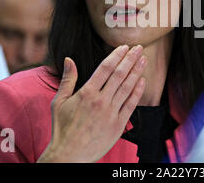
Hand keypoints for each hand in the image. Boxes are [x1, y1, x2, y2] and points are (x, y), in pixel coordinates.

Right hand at [37, 45, 146, 162]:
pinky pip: (130, 105)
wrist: (69, 156)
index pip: (105, 68)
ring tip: (143, 60)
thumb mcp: (59, 102)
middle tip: (139, 48)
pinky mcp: (118, 125)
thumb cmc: (62, 128)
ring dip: (137, 72)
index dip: (116, 55)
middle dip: (130, 59)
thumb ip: (67, 79)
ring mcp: (111, 113)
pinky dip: (137, 92)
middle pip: (120, 75)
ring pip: (127, 87)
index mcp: (86, 93)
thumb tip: (69, 59)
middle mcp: (100, 101)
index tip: (124, 47)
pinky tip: (142, 81)